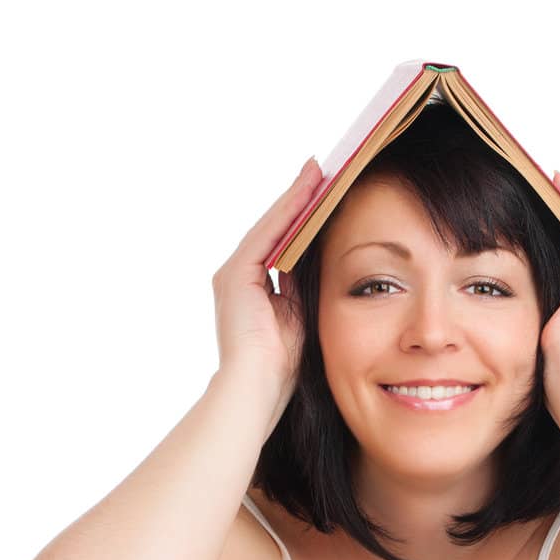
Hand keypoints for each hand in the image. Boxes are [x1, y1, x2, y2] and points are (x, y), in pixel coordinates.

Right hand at [211, 157, 323, 402]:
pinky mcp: (236, 274)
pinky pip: (268, 233)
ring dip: (296, 197)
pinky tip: (309, 190)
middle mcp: (239, 278)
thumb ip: (304, 292)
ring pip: (271, 225)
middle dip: (298, 200)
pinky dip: (289, 211)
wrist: (257, 389)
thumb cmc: (281, 369)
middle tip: (322, 170)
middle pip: (274, 230)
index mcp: (254, 291)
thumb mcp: (300, 321)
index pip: (282, 245)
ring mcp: (234, 274)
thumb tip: (325, 265)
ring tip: (319, 171)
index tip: (324, 195)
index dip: (302, 220)